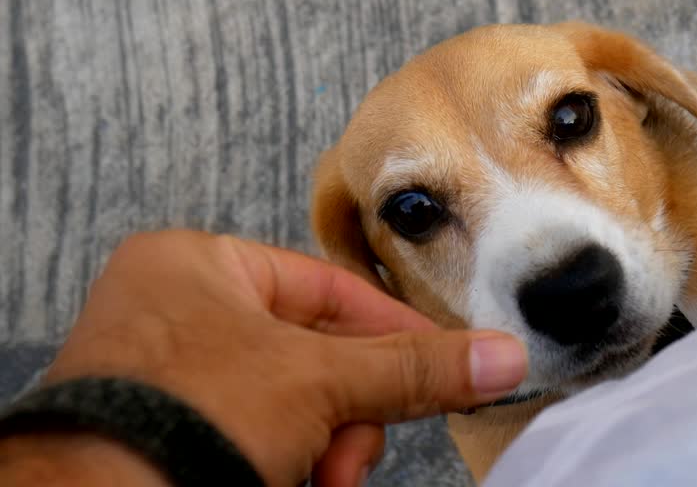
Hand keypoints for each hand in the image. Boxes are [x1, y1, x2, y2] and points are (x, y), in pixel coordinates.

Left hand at [23, 230, 527, 485]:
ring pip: (290, 401)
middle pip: (314, 354)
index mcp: (196, 264)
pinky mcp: (164, 432)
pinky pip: (253, 432)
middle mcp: (174, 311)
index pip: (330, 288)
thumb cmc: (176, 422)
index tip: (444, 365)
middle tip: (352, 452)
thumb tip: (497, 357)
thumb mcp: (318, 382)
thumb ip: (413, 369)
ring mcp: (165, 375)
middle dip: (348, 414)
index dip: (395, 332)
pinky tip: (284, 481)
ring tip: (319, 476)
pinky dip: (282, 461)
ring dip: (322, 445)